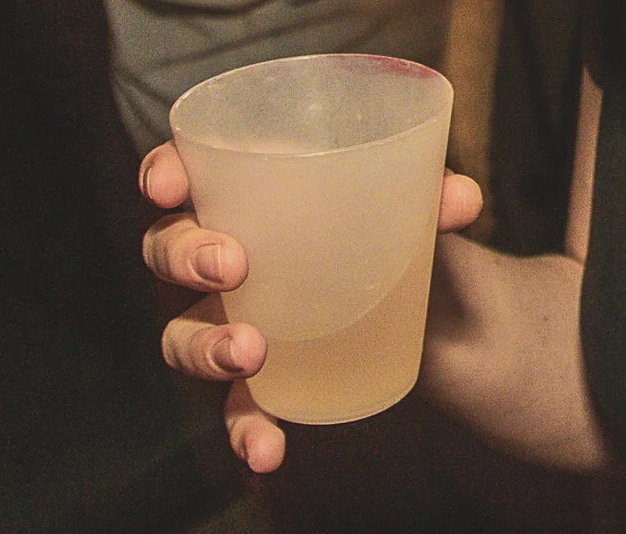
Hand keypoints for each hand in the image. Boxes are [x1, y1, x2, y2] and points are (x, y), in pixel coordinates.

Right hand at [140, 143, 484, 471]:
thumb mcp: (410, 205)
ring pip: (185, 334)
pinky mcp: (258, 380)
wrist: (420, 302)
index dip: (163, 173)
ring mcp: (229, 320)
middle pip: (168, 251)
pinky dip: (247, 430)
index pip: (182, 174)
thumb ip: (431, 195)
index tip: (169, 185)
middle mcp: (220, 255)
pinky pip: (235, 408)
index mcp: (243, 195)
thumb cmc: (387, 228)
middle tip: (231, 264)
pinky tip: (267, 451)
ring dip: (206, 347)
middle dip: (186, 256)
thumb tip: (462, 199)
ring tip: (250, 352)